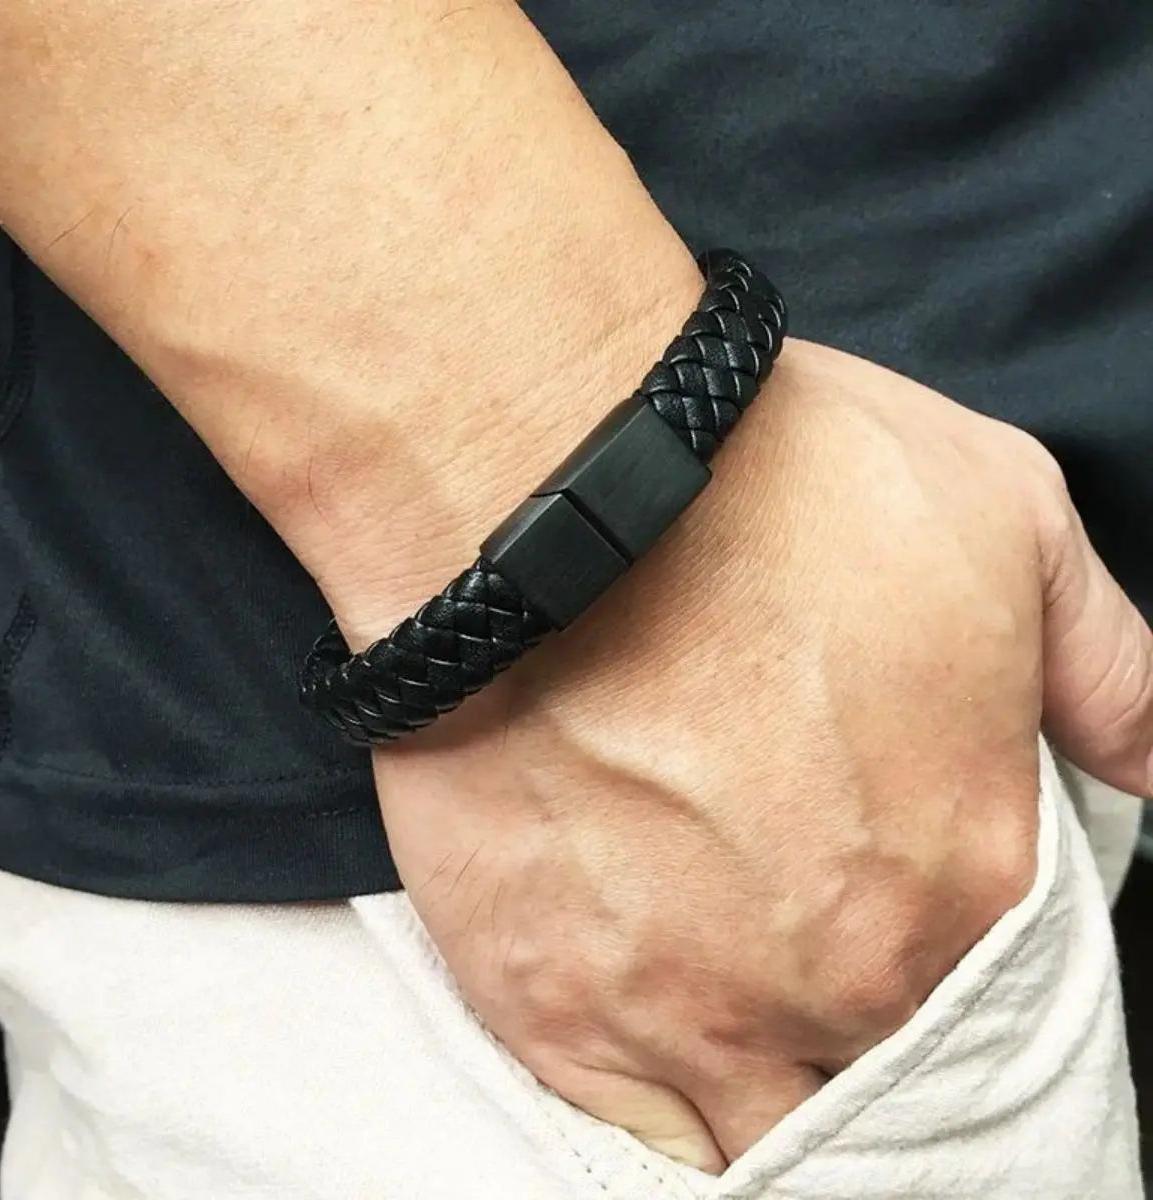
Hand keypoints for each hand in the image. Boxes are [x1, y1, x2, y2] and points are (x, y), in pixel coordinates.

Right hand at [369, 340, 1152, 1171]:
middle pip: (878, 1075)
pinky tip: (651, 1046)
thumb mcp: (1004, 525)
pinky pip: (626, 1134)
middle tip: (808, 961)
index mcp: (962, 882)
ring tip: (731, 1014)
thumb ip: (1112, 680)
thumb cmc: (767, 488)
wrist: (544, 488)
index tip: (901, 924)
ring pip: (761, 1141)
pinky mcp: (545, 1001)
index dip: (953, 966)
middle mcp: (835, 980)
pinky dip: (651, 1115)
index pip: (1000, 1004)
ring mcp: (682, 1006)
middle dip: (857, 1033)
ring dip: (763, 1096)